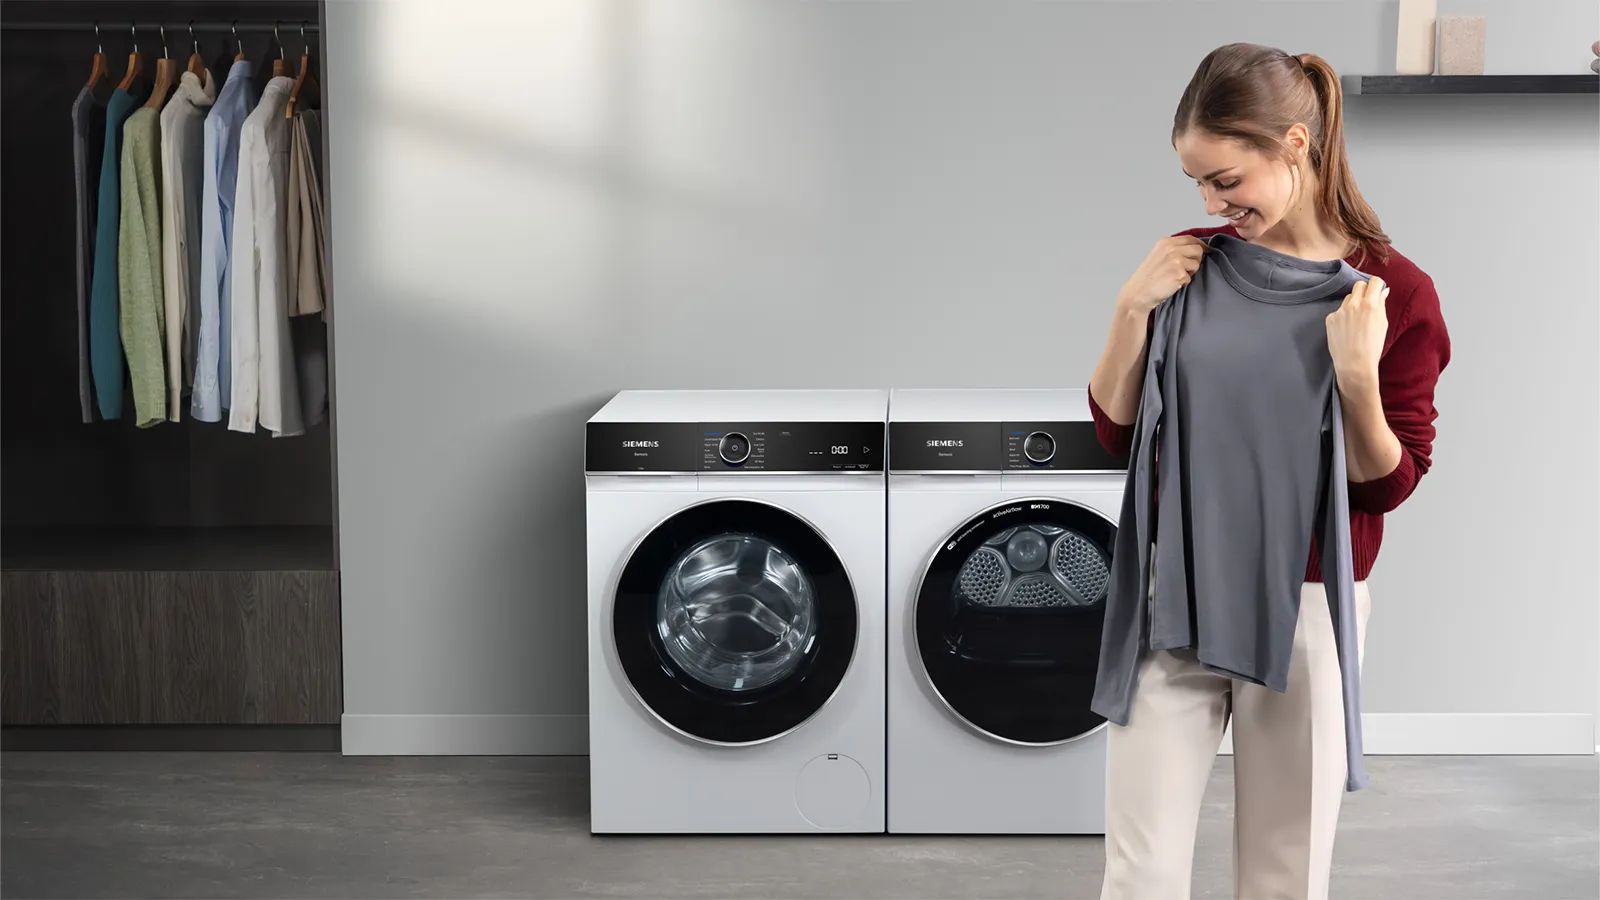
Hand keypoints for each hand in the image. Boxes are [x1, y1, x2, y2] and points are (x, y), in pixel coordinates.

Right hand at [1116, 235, 1206, 314]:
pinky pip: (1190, 278)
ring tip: (1176, 277)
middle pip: (1198, 249)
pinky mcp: (1179, 274)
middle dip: (1196, 259)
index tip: (1204, 250)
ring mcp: (1176, 261)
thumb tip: (1193, 249)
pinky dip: (1184, 282)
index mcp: (1166, 242)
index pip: (1190, 238)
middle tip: (1187, 268)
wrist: (1138, 292)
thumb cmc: (1147, 277)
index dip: (1200, 245)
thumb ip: (1173, 249)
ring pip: (1196, 264)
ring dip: (1190, 272)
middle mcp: (1171, 249)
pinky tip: (1173, 284)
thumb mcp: (1158, 255)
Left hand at [1326, 276, 1389, 391]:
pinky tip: (1346, 329)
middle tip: (1367, 303)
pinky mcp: (1330, 319)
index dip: (1377, 286)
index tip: (1377, 291)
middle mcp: (1353, 304)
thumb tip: (1382, 291)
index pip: (1374, 282)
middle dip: (1364, 291)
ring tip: (1356, 321)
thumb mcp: (1383, 324)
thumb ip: (1381, 305)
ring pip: (1348, 298)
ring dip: (1353, 304)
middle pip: (1358, 285)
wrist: (1354, 364)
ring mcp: (1340, 311)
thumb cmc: (1373, 346)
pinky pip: (1338, 312)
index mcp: (1370, 304)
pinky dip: (1343, 317)